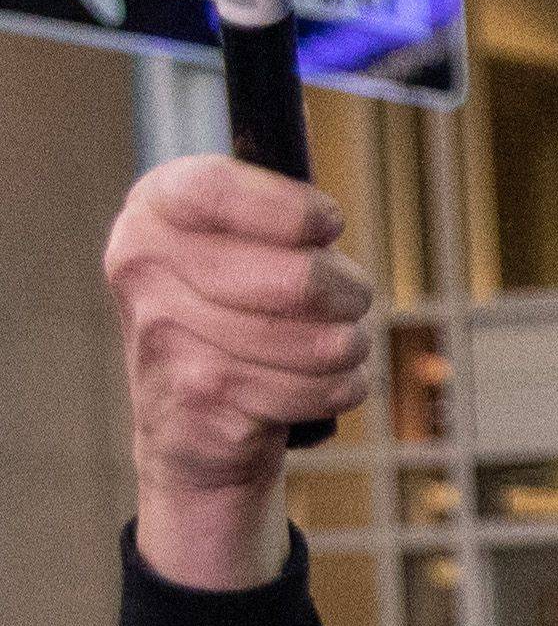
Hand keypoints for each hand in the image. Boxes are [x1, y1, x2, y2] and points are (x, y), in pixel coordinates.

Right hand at [102, 158, 369, 594]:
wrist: (195, 440)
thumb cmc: (241, 327)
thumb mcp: (245, 250)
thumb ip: (276, 207)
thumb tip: (317, 199)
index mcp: (151, 214)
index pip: (213, 185)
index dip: (288, 209)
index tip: (327, 223)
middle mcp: (142, 272)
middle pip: (303, 276)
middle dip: (346, 300)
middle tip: (336, 310)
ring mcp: (163, 343)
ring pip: (322, 338)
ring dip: (343, 354)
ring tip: (317, 359)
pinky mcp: (199, 407)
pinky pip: (316, 389)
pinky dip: (333, 396)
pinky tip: (302, 399)